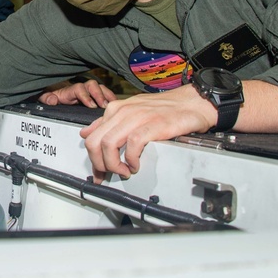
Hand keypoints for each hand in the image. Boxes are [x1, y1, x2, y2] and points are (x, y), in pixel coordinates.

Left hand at [38, 79, 115, 107]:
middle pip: (93, 86)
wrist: (56, 94)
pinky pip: (105, 95)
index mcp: (70, 90)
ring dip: (108, 96)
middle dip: (99, 95)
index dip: (86, 96)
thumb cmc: (53, 96)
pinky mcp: (95, 97)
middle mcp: (81, 88)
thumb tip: (52, 100)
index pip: (79, 89)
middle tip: (105, 106)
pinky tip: (117, 106)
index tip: (91, 105)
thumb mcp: (46, 97)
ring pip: (101, 89)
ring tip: (115, 106)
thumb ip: (46, 98)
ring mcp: (89, 92)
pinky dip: (112, 99)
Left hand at [79, 85, 213, 182]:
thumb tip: (86, 133)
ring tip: (124, 171)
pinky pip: (132, 145)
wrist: (191, 102)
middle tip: (109, 174)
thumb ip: (107, 122)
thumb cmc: (163, 109)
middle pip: (95, 142)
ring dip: (113, 164)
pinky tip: (136, 165)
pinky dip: (132, 159)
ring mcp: (137, 117)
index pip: (92, 136)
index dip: (92, 159)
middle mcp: (122, 112)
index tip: (97, 173)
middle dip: (99, 164)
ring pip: (109, 144)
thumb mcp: (130, 111)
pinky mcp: (153, 124)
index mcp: (115, 110)